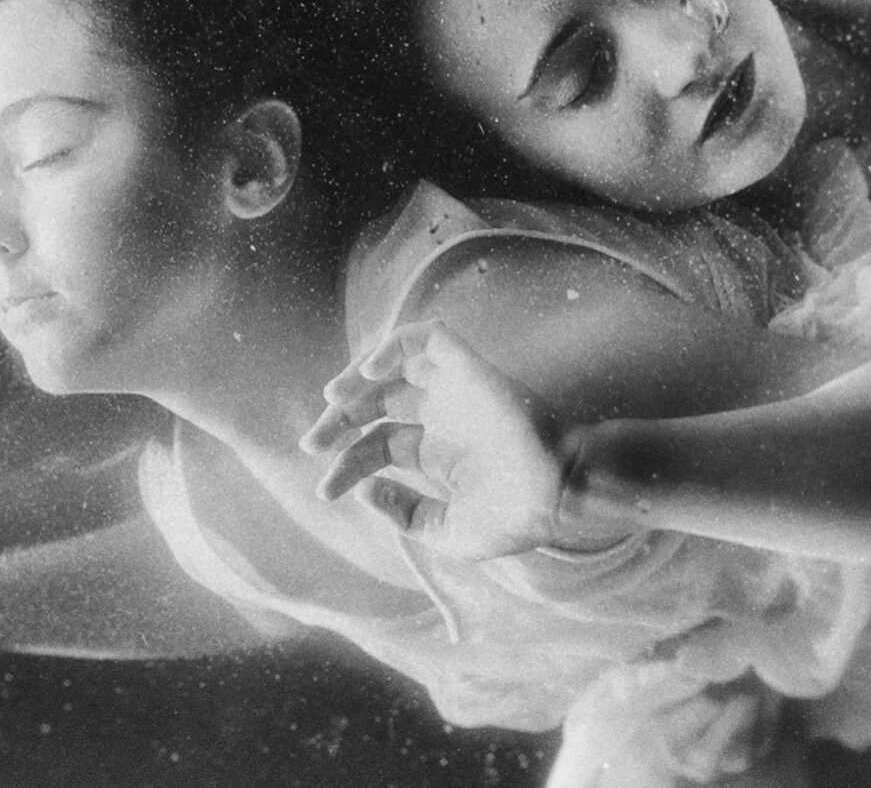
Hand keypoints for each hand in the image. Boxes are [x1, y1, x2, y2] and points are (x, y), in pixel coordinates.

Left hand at [300, 321, 569, 559]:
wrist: (557, 491)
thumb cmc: (513, 517)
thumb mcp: (448, 532)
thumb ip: (406, 515)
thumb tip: (366, 491)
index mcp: (436, 452)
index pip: (377, 447)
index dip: (346, 465)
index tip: (325, 490)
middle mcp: (440, 415)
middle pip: (375, 405)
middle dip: (339, 421)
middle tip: (312, 442)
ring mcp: (452, 388)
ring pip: (392, 366)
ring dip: (357, 377)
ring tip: (332, 400)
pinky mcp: (467, 365)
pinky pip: (424, 338)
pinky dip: (393, 346)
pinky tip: (370, 371)